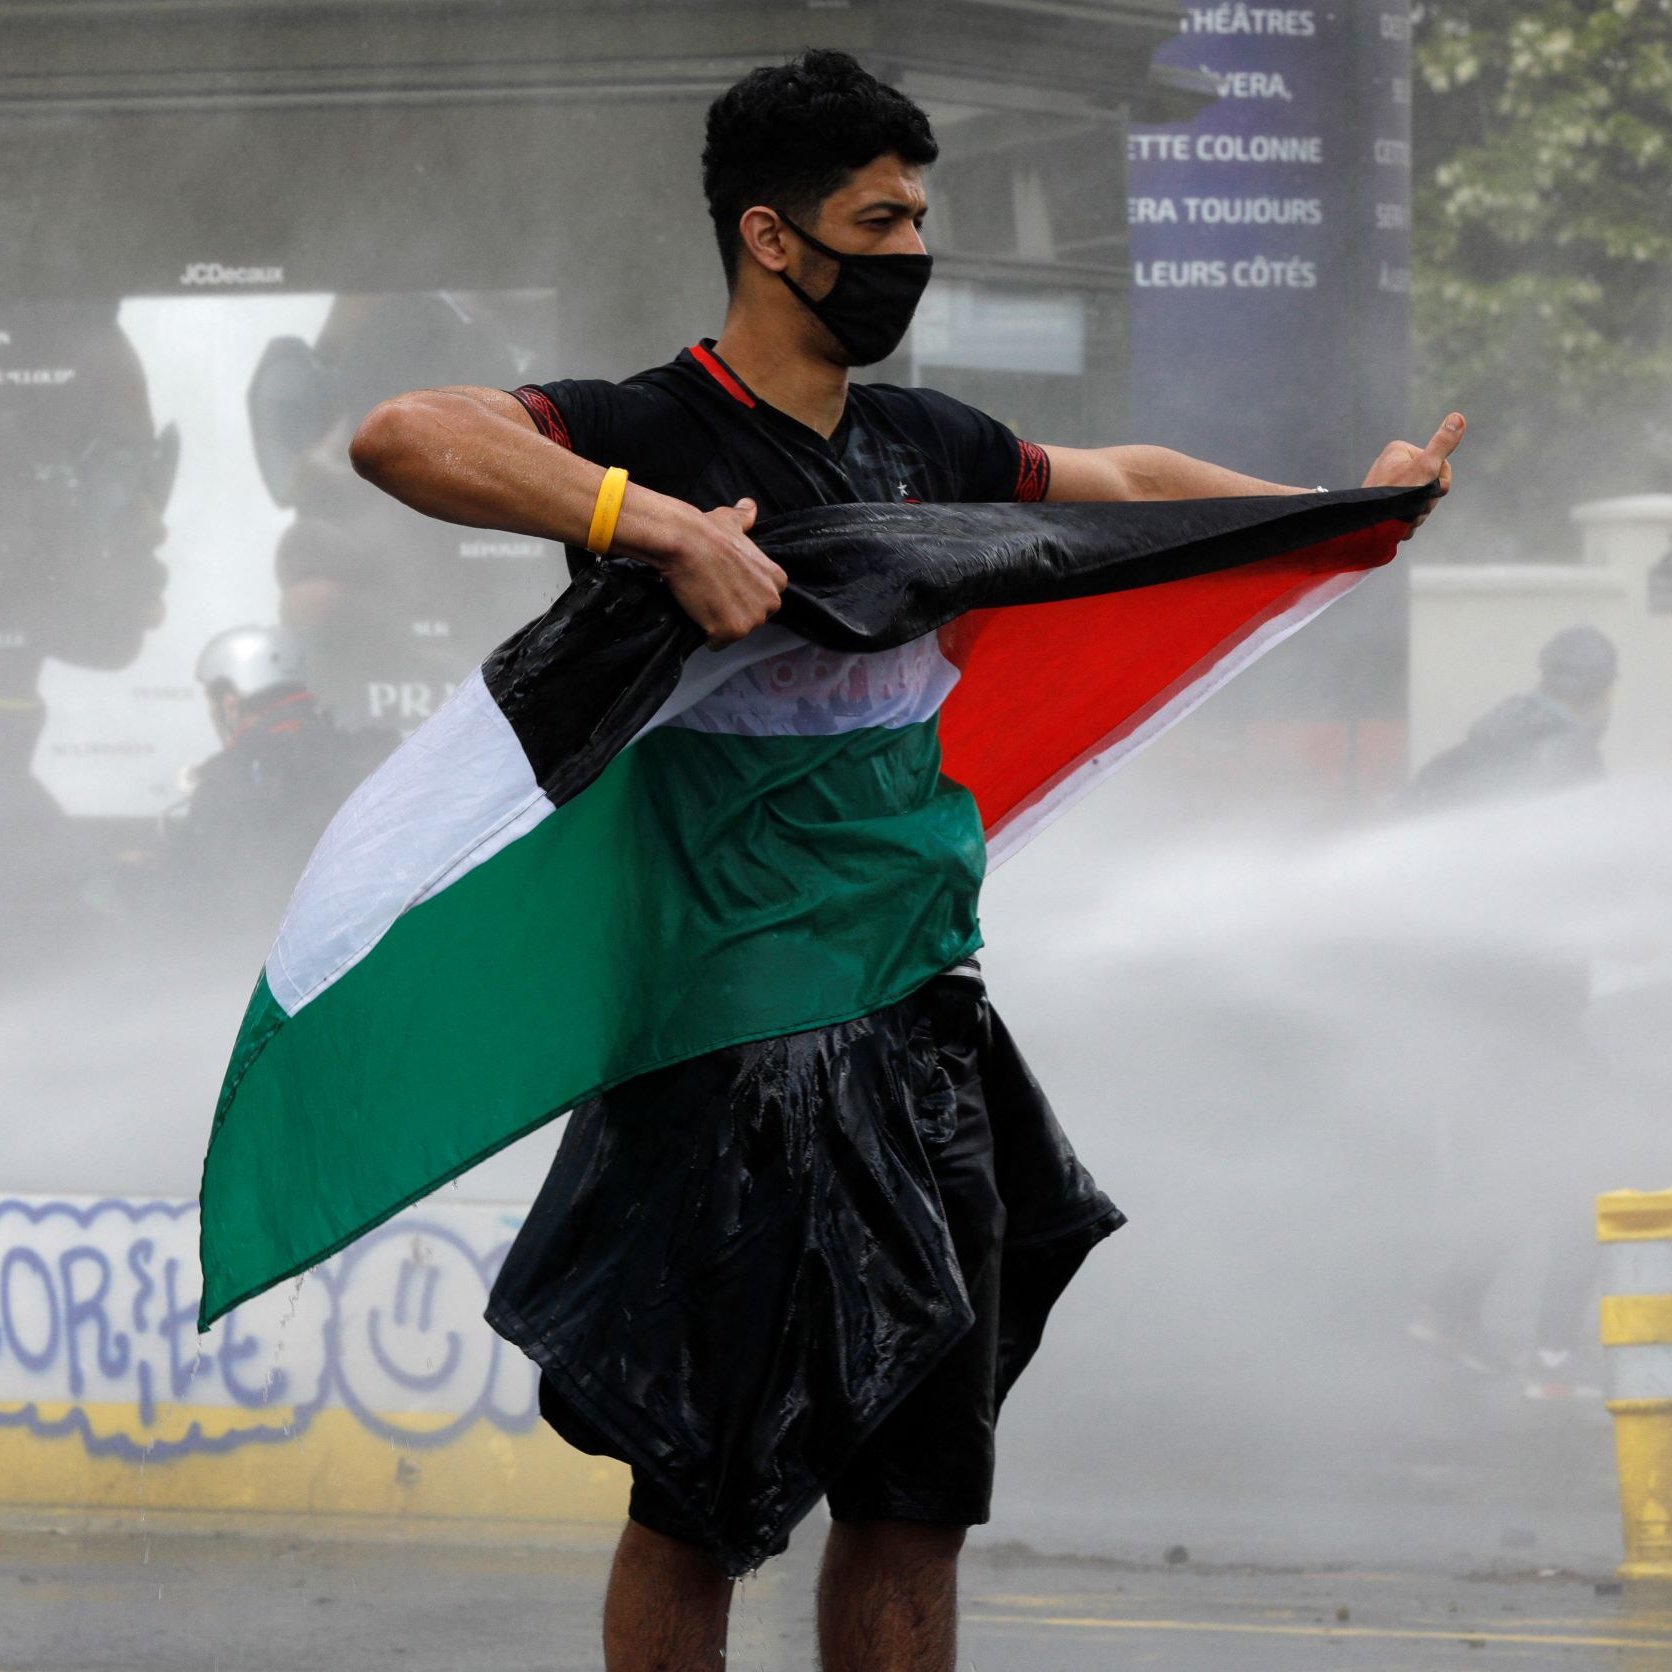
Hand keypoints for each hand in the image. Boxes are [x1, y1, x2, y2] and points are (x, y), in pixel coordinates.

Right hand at [657, 498, 787, 647]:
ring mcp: (752, 619)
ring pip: (736, 632)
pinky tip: (699, 615)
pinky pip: (719, 643)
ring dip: (720, 624)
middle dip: (734, 612)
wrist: (686, 542)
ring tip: (704, 601)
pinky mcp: (731, 632)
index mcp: (777, 579)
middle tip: (713, 593)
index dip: (743, 595)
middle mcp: (771, 601)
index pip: (764, 599)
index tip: (727, 586)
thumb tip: (749, 507)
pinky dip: (707, 636)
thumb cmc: (708, 532)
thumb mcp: (733, 522)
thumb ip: (745, 518)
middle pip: (752, 619)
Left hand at [1361, 412, 1466, 538]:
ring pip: (1419, 499)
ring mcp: (1387, 485)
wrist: (1369, 527)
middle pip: (1429, 483)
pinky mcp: (1384, 504)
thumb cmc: (1395, 496)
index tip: (1428, 490)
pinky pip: (1406, 510)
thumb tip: (1457, 417)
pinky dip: (1407, 520)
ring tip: (1405, 517)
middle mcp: (1391, 465)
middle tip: (1415, 507)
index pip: (1439, 464)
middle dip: (1427, 500)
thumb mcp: (1426, 467)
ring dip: (1418, 513)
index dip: (1440, 482)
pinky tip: (1400, 524)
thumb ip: (1442, 444)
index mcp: (1399, 450)